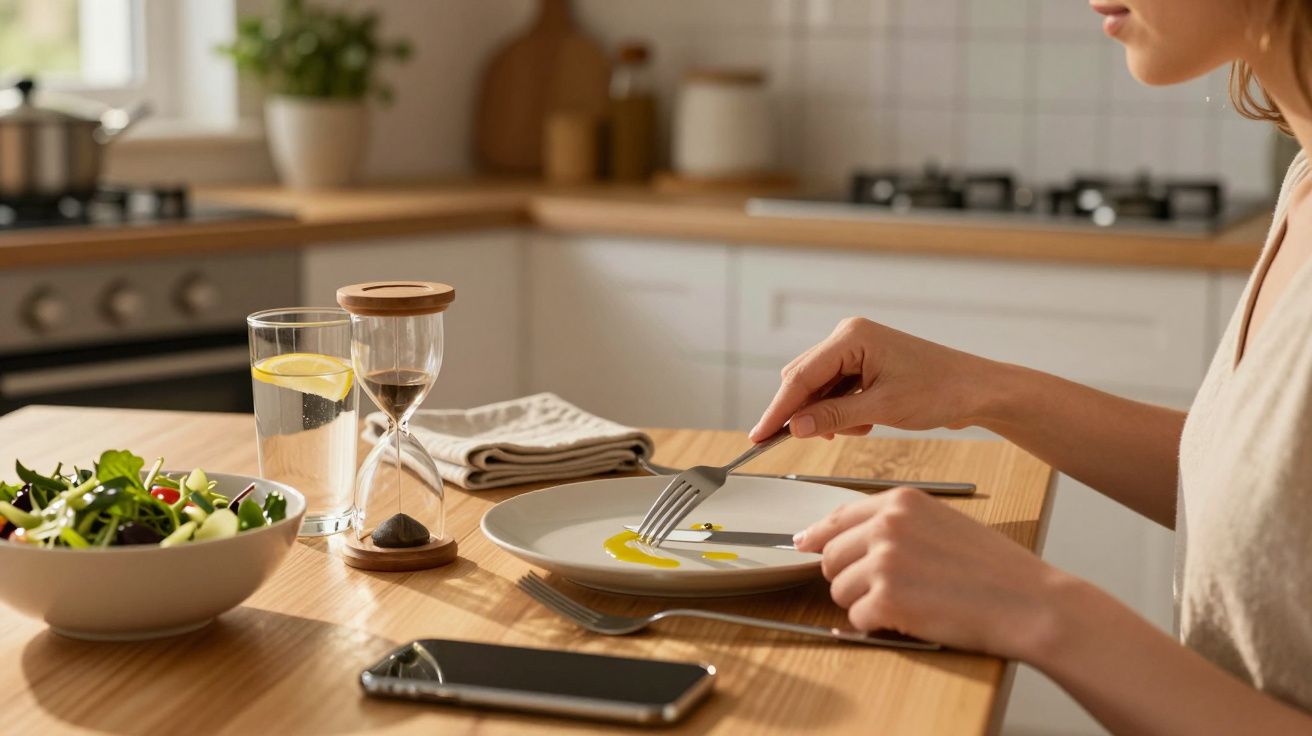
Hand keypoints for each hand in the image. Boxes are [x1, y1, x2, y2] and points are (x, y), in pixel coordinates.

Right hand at [749, 317, 1001, 442]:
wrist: (977, 389)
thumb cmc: (940, 390)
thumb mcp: (882, 408)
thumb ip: (834, 417)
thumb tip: (795, 428)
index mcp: (852, 336)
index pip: (800, 376)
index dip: (777, 409)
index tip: (759, 435)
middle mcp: (849, 337)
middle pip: (804, 379)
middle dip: (802, 413)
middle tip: (793, 442)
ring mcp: (857, 349)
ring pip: (819, 388)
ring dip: (827, 415)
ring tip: (856, 429)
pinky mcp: (864, 364)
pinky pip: (836, 390)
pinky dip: (841, 412)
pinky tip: (862, 423)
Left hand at [795, 486, 1063, 657]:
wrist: (1027, 601)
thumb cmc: (992, 568)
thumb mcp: (940, 522)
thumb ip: (893, 524)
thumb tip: (838, 535)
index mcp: (900, 502)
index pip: (837, 517)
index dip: (817, 535)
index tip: (803, 543)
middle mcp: (886, 526)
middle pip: (830, 556)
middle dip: (849, 577)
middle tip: (883, 589)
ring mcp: (883, 562)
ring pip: (839, 589)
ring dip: (863, 603)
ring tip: (905, 602)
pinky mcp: (885, 599)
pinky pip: (856, 618)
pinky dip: (876, 626)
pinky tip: (909, 618)